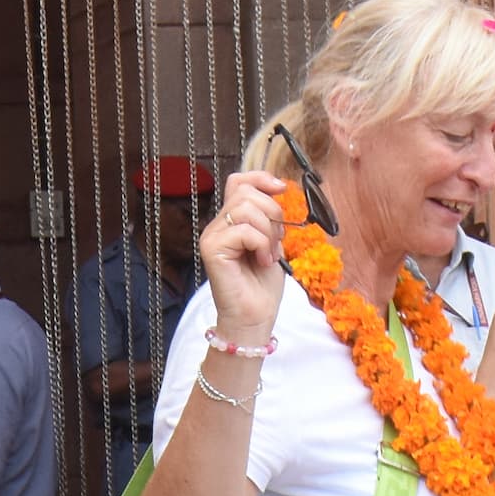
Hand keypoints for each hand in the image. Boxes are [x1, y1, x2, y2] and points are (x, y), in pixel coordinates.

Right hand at [201, 171, 294, 343]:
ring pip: (245, 208)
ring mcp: (211, 236)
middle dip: (273, 213)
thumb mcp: (272, 241)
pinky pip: (244, 230)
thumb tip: (278, 187)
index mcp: (230, 221)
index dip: (261, 178)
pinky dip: (261, 245)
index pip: (238, 181)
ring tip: (269, 254)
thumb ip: (269, 216)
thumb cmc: (262, 285)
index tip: (283, 189)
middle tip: (277, 241)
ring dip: (268, 232)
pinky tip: (262, 262)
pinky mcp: (212, 249)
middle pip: (246, 192)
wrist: (255, 317)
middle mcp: (217, 225)